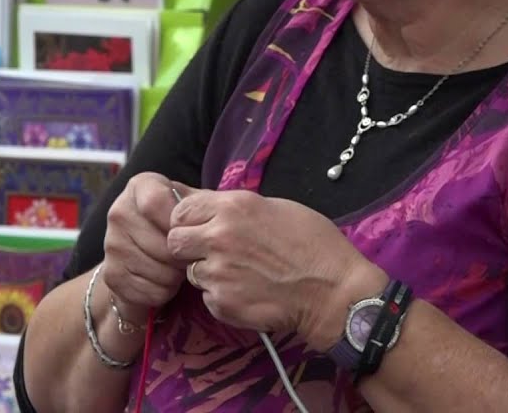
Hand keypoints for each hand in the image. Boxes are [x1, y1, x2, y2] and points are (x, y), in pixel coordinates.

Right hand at [102, 172, 195, 317]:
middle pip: (162, 242)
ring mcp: (111, 244)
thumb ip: (201, 204)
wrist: (144, 256)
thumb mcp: (191, 206)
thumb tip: (213, 216)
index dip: (180, 224)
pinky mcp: (112, 275)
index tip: (194, 233)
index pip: (155, 203)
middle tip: (193, 257)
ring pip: (159, 269)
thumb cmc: (178, 226)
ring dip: (177, 276)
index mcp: (141, 186)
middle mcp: (119, 211)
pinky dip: (165, 292)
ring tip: (180, 269)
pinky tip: (166, 282)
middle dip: (185, 256)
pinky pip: (150, 290)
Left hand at [166, 191, 383, 350]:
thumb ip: (237, 208)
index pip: (180, 210)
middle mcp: (218, 237)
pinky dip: (222, 295)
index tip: (200, 227)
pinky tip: (248, 292)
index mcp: (233, 208)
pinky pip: (208, 297)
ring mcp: (217, 273)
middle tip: (211, 253)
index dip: (187, 220)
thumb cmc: (314, 244)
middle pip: (174, 241)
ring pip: (191, 272)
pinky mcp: (221, 303)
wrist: (332, 291)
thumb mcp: (277, 207)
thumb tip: (206, 205)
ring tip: (239, 274)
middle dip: (187, 247)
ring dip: (207, 273)